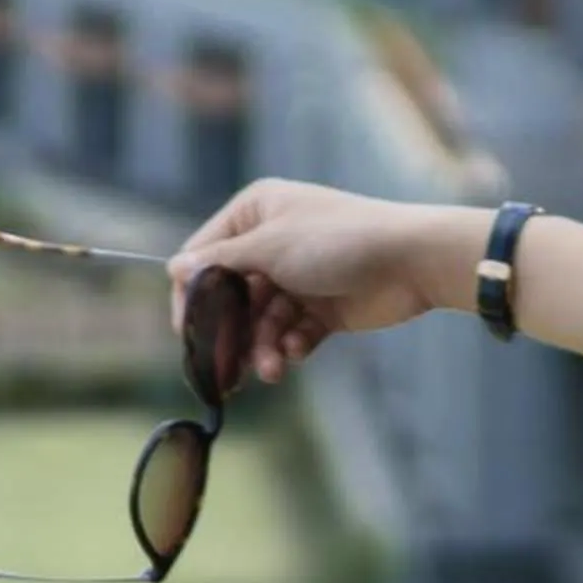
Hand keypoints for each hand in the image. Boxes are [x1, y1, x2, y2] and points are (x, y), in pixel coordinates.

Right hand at [168, 177, 479, 382]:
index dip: (192, 294)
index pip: (204, 255)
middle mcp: (272, 242)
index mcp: (256, 213)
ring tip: (271, 369)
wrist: (409, 261)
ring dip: (262, 347)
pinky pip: (291, 333)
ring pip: (262, 321)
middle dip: (232, 332)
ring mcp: (298, 276)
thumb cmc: (337, 241)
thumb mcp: (270, 247)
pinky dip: (290, 346)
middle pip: (232, 296)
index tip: (185, 332)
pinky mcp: (322, 307)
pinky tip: (295, 352)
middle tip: (225, 369)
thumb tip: (172, 267)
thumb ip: (220, 262)